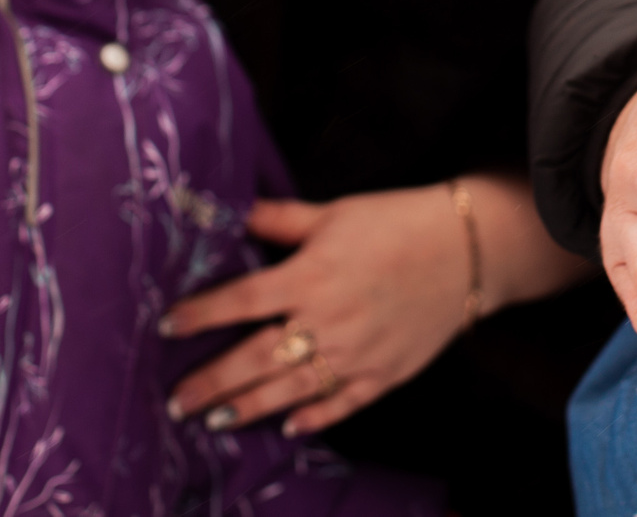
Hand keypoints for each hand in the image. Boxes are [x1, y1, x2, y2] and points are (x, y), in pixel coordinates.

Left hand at [162, 188, 468, 436]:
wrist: (470, 247)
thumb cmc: (398, 221)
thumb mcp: (335, 211)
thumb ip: (281, 218)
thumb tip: (230, 210)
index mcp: (311, 275)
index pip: (241, 300)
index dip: (200, 314)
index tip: (167, 327)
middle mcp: (328, 320)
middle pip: (255, 357)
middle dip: (212, 381)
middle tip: (177, 400)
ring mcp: (357, 353)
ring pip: (290, 388)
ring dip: (248, 407)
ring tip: (213, 421)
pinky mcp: (385, 372)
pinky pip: (342, 404)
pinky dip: (314, 418)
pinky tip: (289, 427)